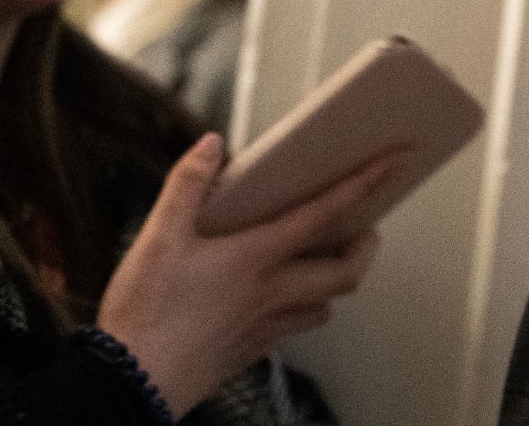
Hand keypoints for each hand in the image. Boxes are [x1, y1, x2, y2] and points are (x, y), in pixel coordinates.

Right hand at [95, 134, 402, 416]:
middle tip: (365, 225)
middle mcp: (274, 292)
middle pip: (348, 270)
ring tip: (326, 259)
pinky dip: (304, 308)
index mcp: (257, 257)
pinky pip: (297, 326)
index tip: (396, 161)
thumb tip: (213, 145)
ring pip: (327, 304)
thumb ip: (186, 185)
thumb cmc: (145, 311)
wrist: (132, 383)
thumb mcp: (157, 238)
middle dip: (367, 245)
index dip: (364, 183)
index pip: (325, 213)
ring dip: (336, 281)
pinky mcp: (253, 350)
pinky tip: (281, 298)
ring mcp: (267, 325)